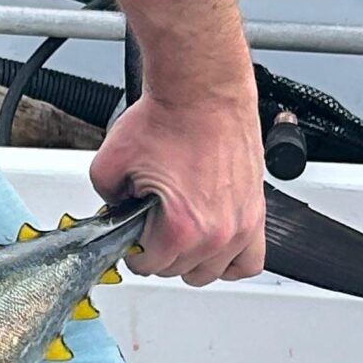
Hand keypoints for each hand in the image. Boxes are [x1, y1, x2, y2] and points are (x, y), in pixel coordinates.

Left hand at [89, 90, 265, 284]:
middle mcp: (216, 234)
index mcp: (180, 229)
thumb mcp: (109, 164)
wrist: (203, 91)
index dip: (132, 246)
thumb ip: (106, 202)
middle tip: (153, 217)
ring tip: (179, 228)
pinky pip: (249, 262)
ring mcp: (241, 225)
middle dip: (159, 246)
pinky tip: (212, 243)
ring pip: (210, 271)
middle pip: (177, 270)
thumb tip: (114, 214)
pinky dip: (230, 260)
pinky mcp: (256, 212)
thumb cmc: (167, 119)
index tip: (134, 228)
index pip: (146, 266)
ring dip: (191, 257)